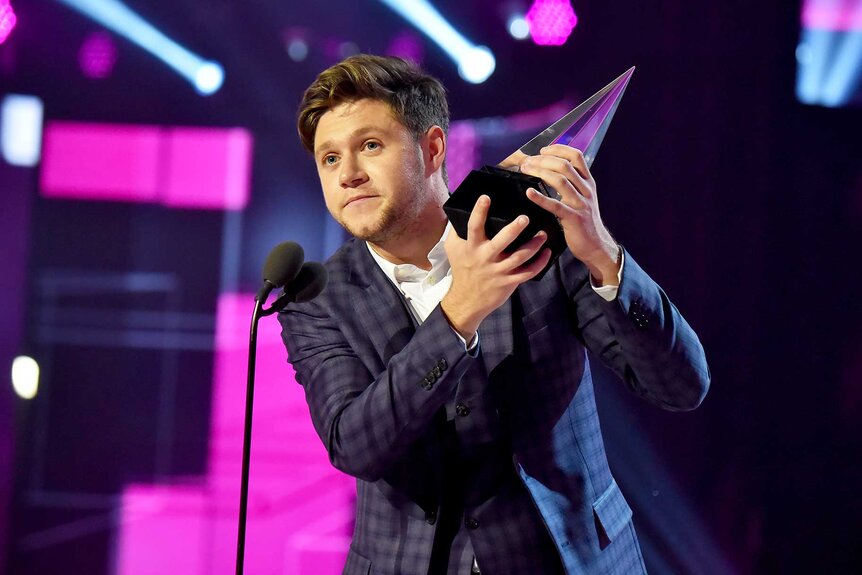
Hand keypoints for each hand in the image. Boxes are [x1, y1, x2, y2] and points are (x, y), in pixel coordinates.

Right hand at [442, 195, 550, 340]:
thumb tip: (460, 208)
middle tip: (525, 218)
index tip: (486, 197)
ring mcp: (498, 271)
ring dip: (533, 245)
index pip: (474, 227)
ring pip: (519, 257)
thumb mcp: (453, 248)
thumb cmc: (462, 268)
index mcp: (471, 247)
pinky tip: (547, 252)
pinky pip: (527, 272)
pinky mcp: (509, 282)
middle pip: (501, 242)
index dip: (479, 212)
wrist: (466, 300)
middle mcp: (485, 258)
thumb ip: (456, 229)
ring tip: (543, 234)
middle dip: (513, 229)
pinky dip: (539, 263)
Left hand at [519, 144, 620, 285]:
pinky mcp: (574, 218)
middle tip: (527, 162)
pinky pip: (555, 205)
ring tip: (526, 171)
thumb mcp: (583, 198)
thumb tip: (551, 170)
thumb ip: (572, 184)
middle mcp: (586, 190)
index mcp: (588, 182)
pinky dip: (540, 198)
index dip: (558, 149)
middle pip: (565, 166)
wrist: (596, 245)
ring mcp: (581, 204)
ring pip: (560, 181)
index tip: (542, 150)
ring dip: (540, 173)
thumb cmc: (585, 222)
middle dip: (543, 160)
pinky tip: (529, 193)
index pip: (576, 156)